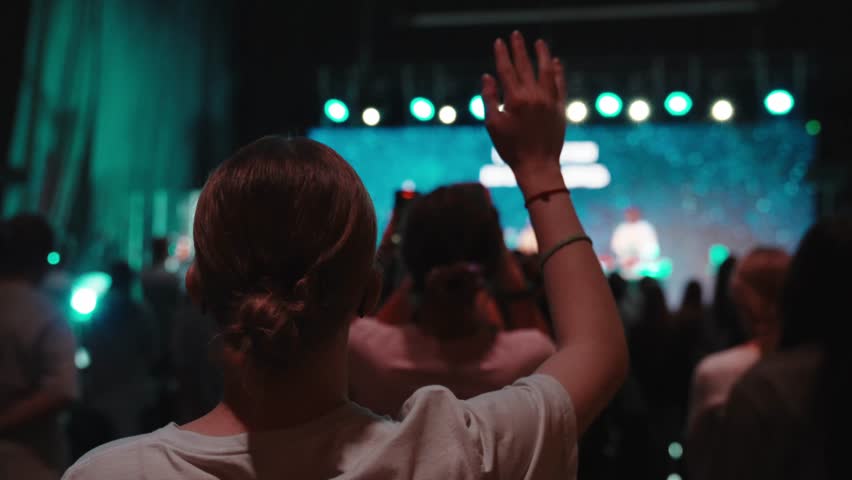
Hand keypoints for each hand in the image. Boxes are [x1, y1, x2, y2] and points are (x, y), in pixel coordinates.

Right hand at [482, 31, 565, 189]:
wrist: (538, 166)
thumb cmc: (511, 148)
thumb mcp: (493, 125)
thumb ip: (489, 98)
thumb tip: (487, 76)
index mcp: (515, 100)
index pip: (506, 70)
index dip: (502, 54)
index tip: (499, 42)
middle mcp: (534, 96)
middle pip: (525, 66)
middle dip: (519, 49)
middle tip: (516, 35)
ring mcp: (549, 101)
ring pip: (546, 70)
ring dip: (542, 54)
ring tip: (539, 43)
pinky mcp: (560, 108)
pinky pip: (560, 84)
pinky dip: (557, 72)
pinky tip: (555, 63)